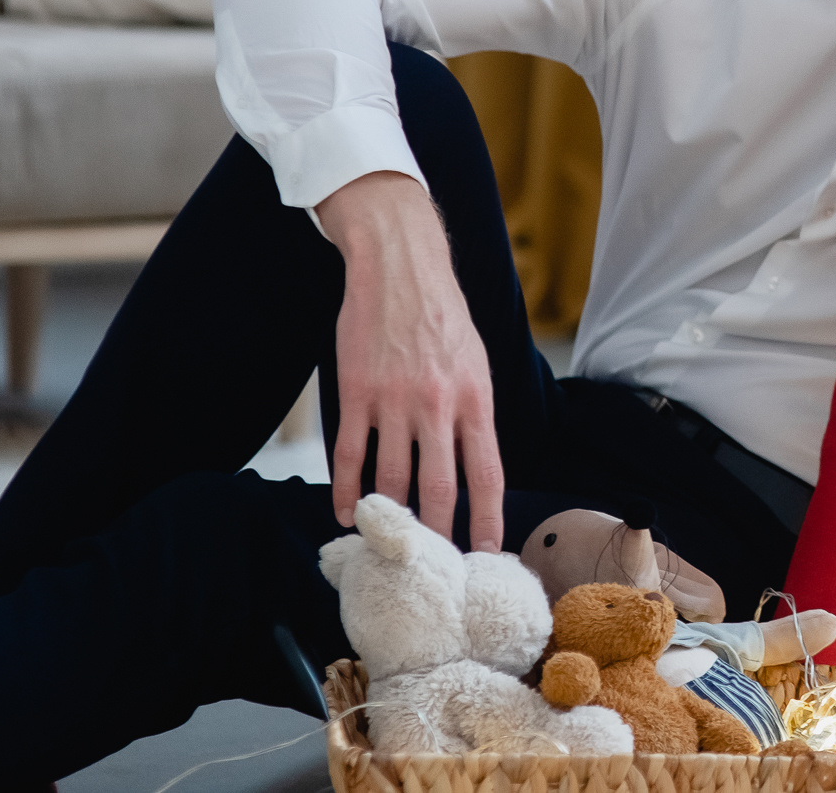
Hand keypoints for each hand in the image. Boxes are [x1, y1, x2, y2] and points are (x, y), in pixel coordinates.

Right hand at [317, 171, 505, 551]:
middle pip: (440, 488)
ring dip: (392, 518)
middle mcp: (438, 404)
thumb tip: (477, 467)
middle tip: (435, 569)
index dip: (488, 519)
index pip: (487, 473)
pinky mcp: (357, 393)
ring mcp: (395, 400)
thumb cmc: (442, 316)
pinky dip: (347, 490)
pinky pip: (350, 454)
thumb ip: (475, 413)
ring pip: (393, 478)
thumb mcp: (476, 362)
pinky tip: (347, 512)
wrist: (400, 267)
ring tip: (391, 546)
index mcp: (476, 398)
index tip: (487, 553)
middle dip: (439, 535)